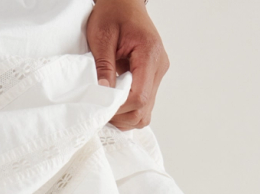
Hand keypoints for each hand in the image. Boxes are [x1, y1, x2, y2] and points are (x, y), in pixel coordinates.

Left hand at [86, 0, 168, 129]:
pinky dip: (128, 110)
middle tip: (100, 109)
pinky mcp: (152, 77)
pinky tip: (115, 102)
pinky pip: (143, 104)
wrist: (124, 2)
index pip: (139, 96)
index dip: (119, 108)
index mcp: (149, 54)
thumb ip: (103, 66)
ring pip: (145, 112)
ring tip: (107, 106)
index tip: (100, 107)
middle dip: (121, 116)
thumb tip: (103, 94)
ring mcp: (157, 73)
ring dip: (125, 115)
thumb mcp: (102, 37)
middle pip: (144, 109)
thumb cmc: (114, 13)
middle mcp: (159, 66)